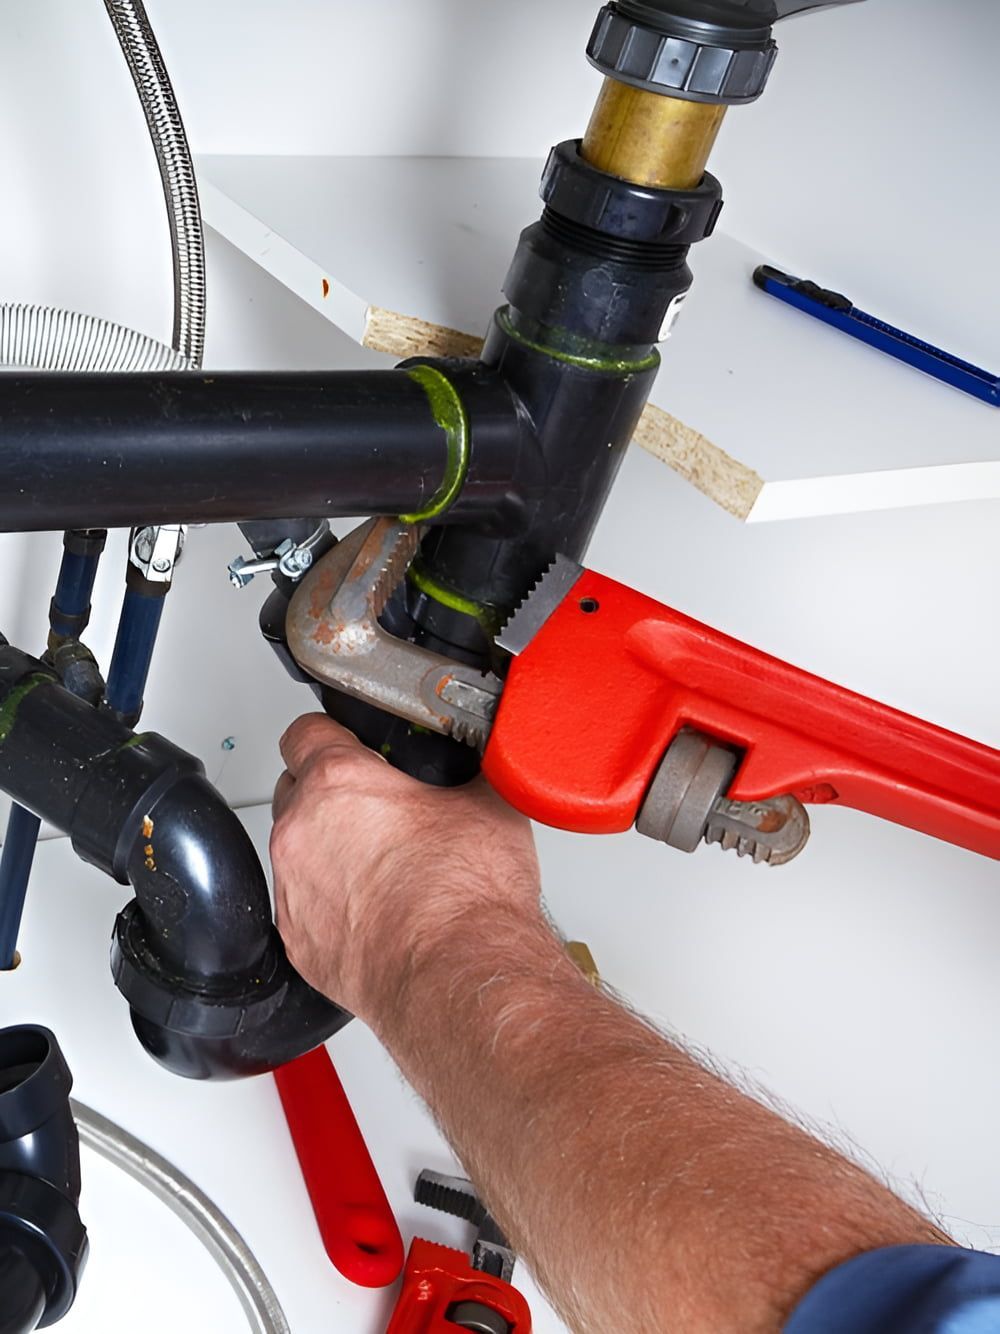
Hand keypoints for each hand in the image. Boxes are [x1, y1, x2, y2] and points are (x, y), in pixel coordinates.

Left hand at [270, 714, 541, 1026]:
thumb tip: (486, 759)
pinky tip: (374, 908)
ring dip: (327, 848)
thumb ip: (470, 768)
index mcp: (339, 783)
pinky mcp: (297, 940)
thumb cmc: (466, 898)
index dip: (329, 732)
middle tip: (376, 806)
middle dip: (328, 792)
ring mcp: (293, 889)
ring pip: (296, 849)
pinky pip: (302, 905)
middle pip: (294, 788)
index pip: (304, 731)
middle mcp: (301, 832)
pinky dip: (329, 902)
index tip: (346, 742)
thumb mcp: (490, 802)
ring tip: (381, 864)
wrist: (458, 974)